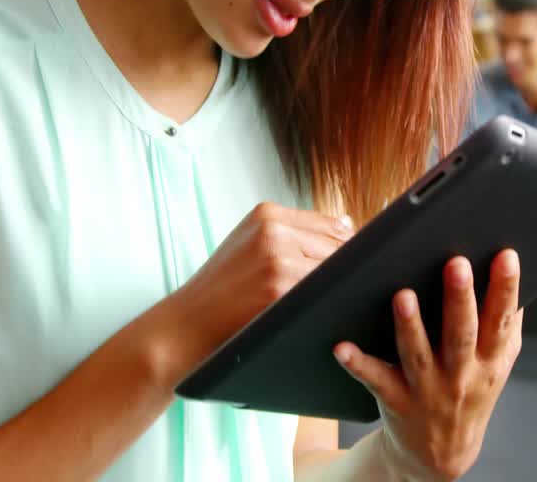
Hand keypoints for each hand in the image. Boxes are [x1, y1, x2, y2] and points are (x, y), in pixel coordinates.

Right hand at [167, 203, 352, 374]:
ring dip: (336, 290)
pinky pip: (320, 294)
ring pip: (333, 272)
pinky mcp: (279, 289)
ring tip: (320, 304)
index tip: (349, 267)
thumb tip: (347, 225)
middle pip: (338, 248)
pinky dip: (324, 305)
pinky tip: (316, 314)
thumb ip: (294, 231)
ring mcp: (277, 258)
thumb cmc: (221, 286)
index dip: (347, 250)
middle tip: (336, 292)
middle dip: (344, 271)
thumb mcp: (250, 242)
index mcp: (268, 214)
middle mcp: (273, 230)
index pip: (333, 225)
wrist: (186, 323)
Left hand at [335, 251, 522, 481]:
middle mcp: (461, 375)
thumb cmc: (472, 393)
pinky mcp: (396, 400)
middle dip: (459, 299)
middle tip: (456, 264)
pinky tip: (342, 347)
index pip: (501, 320)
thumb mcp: (499, 363)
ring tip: (404, 296)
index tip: (507, 256)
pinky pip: (375, 380)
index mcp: (490, 361)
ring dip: (410, 326)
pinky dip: (358, 364)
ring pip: (417, 354)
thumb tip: (508, 271)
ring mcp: (427, 389)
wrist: (443, 451)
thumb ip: (506, 324)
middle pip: (461, 334)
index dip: (506, 288)